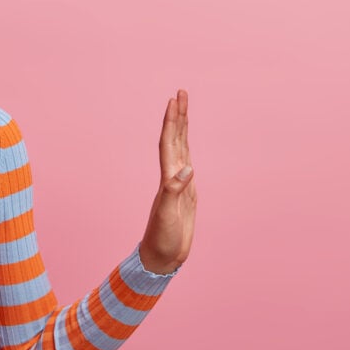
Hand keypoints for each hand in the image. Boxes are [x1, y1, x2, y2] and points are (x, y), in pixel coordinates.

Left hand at [139, 89, 196, 274]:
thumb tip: (188, 169)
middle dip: (178, 115)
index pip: (169, 142)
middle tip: (181, 91)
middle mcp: (171, 176)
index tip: (174, 100)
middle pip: (175, 138)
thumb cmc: (162, 239)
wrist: (161, 257)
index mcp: (167, 178)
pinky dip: (188, 149)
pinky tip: (188, 142)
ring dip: (182, 127)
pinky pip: (188, 163)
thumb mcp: (166, 215)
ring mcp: (179, 183)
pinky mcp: (186, 192)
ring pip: (181, 147)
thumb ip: (174, 192)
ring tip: (184, 107)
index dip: (171, 121)